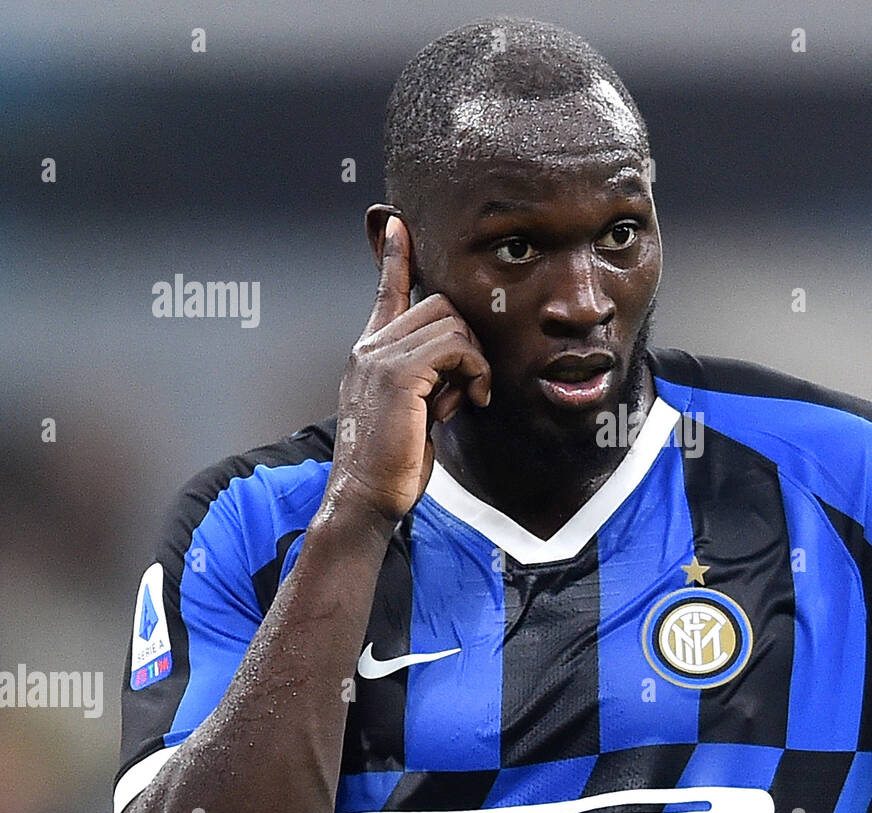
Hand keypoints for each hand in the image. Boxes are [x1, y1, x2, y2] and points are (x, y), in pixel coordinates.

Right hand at [324, 216, 490, 524]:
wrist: (366, 499)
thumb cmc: (394, 464)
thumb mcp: (415, 413)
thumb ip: (429, 381)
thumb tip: (460, 369)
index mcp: (370, 353)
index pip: (385, 291)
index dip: (394, 256)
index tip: (397, 223)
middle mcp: (369, 348)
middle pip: (440, 304)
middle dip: (468, 341)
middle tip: (471, 386)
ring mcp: (379, 358)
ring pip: (451, 323)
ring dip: (475, 360)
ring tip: (469, 398)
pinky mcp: (398, 375)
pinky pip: (455, 347)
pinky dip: (473, 371)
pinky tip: (470, 402)